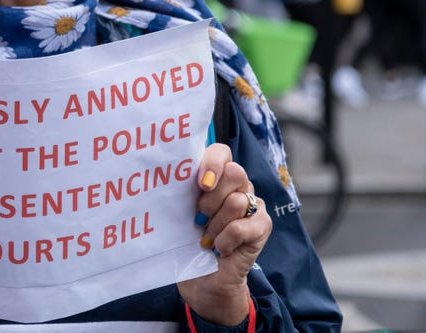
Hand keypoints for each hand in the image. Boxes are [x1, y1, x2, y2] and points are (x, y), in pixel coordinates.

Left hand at [178, 143, 271, 325]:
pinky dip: (225, 241)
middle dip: (211, 199)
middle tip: (199, 218)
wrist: (203, 278)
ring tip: (207, 238)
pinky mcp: (263, 225)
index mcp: (217, 175)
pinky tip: (219, 249)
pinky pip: (242, 227)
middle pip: (235, 173)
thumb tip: (167, 170)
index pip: (221, 152)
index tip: (200, 184)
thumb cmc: (188, 239)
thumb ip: (182, 188)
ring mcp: (254, 204)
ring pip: (236, 202)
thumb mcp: (181, 210)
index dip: (213, 163)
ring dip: (216, 225)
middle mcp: (238, 185)